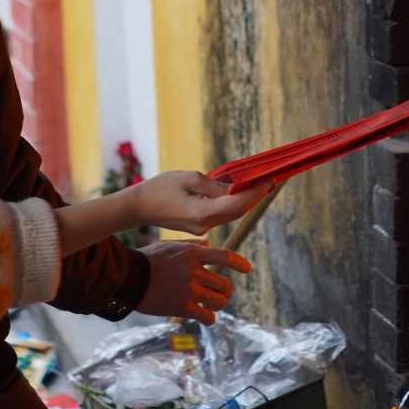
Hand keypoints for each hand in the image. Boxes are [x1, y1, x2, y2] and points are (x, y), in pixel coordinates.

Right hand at [127, 170, 268, 235]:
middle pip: (237, 212)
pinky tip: (238, 193)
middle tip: (269, 182)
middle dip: (254, 197)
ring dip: (244, 201)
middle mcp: (205, 225)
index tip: (267, 182)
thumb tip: (237, 189)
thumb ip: (215, 186)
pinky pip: (221, 215)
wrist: (139, 207)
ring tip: (258, 185)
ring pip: (230, 215)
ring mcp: (202, 228)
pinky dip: (232, 204)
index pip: (237, 204)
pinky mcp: (198, 227)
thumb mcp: (189, 179)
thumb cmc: (160, 188)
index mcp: (202, 213)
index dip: (254, 193)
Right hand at [135, 240, 251, 323]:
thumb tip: (208, 244)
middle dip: (225, 292)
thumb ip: (190, 245)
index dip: (239, 263)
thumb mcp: (169, 245)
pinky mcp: (182, 307)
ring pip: (219, 301)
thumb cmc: (147, 260)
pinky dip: (209, 319)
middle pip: (224, 284)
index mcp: (193, 253)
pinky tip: (205, 318)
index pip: (224, 256)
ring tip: (211, 307)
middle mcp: (194, 271)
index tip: (247, 269)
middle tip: (220, 295)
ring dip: (218, 305)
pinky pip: (207, 316)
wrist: (129, 278)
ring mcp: (189, 289)